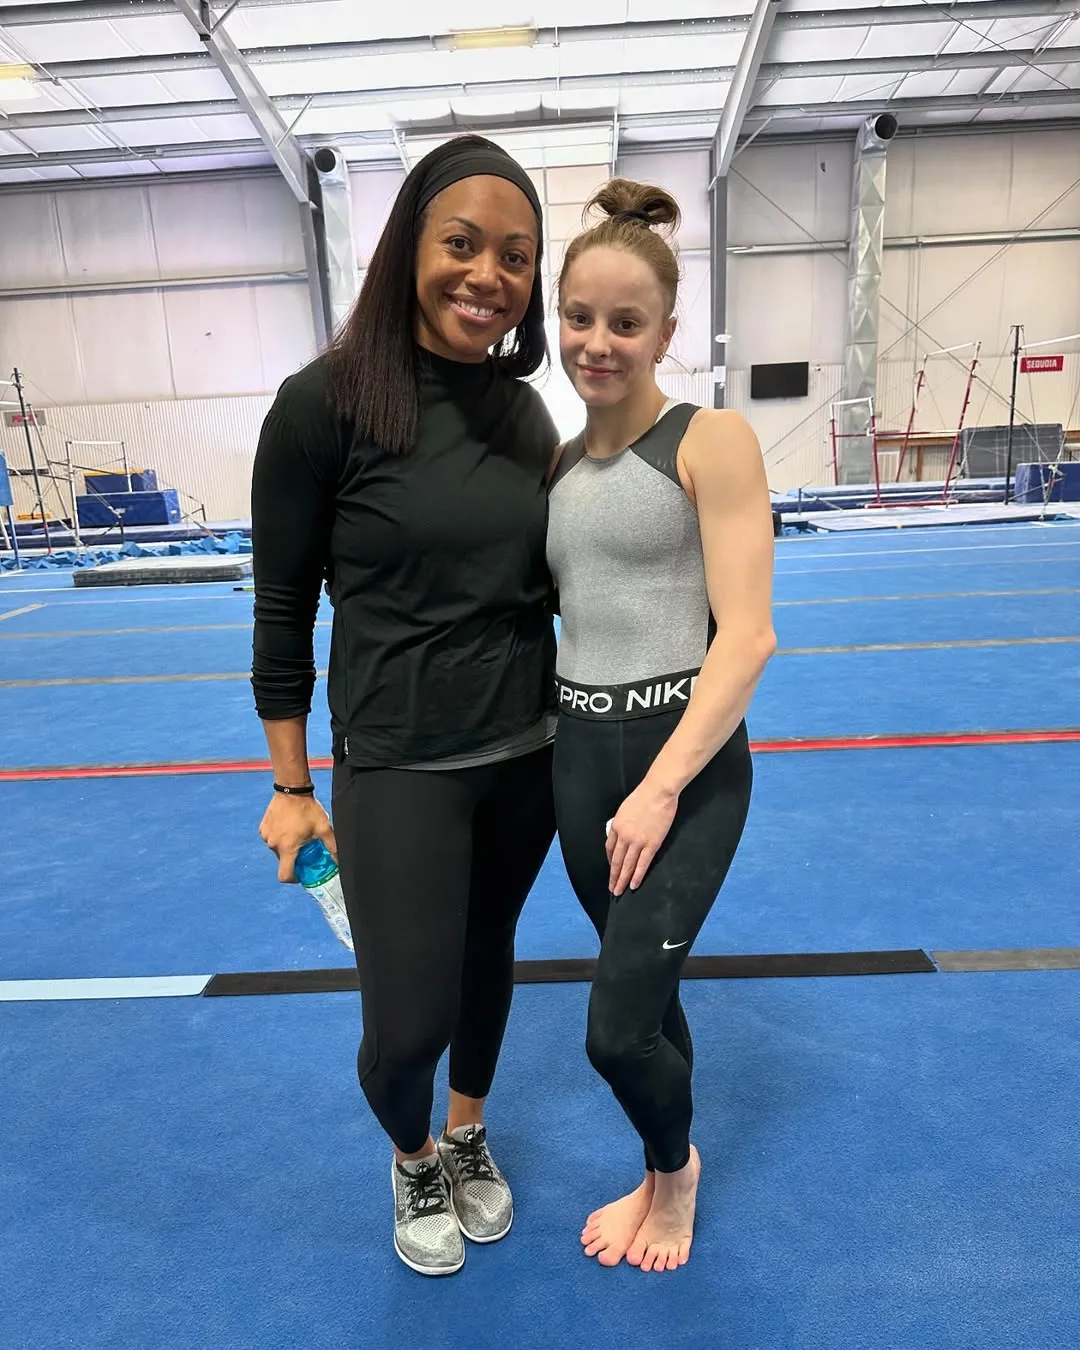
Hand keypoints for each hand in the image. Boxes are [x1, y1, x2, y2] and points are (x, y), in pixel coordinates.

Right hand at [259, 792, 336, 882]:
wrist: (291, 789)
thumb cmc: (307, 809)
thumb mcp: (324, 828)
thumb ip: (332, 846)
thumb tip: (340, 861)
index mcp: (287, 848)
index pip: (284, 876)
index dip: (294, 879)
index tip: (302, 873)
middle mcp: (273, 844)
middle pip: (283, 861)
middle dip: (294, 858)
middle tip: (305, 849)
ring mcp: (266, 836)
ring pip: (277, 849)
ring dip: (286, 847)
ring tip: (298, 834)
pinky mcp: (263, 827)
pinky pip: (271, 838)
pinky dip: (280, 837)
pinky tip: (289, 827)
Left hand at [606, 781, 678, 896]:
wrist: (658, 792)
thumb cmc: (643, 796)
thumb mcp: (625, 809)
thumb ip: (622, 823)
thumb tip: (621, 833)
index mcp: (616, 826)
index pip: (610, 849)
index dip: (610, 861)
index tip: (612, 868)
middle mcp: (624, 836)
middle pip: (616, 861)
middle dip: (614, 876)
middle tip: (612, 889)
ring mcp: (637, 841)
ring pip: (627, 865)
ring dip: (622, 880)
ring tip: (619, 891)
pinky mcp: (651, 844)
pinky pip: (642, 864)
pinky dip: (637, 876)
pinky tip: (633, 885)